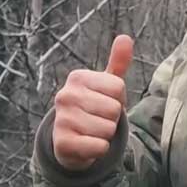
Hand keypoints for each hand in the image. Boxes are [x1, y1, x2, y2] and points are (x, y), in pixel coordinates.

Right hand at [52, 34, 132, 169]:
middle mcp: (65, 95)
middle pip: (114, 109)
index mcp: (77, 78)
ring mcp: (62, 120)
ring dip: (105, 135)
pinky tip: (87, 145)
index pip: (118, 88)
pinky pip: (100, 147)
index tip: (104, 102)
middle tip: (98, 120)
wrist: (70, 140)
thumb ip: (117, 63)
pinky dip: (100, 150)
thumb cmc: (93, 108)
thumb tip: (125, 37)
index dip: (118, 99)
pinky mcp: (62, 144)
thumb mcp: (106, 85)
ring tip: (92, 132)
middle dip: (112, 119)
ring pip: (108, 129)